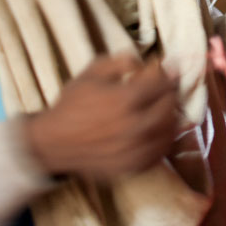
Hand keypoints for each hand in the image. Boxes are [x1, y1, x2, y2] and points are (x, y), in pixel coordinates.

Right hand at [23, 54, 178, 181]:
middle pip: (170, 106)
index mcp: (125, 99)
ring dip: (173, 115)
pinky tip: (161, 130)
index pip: (163, 84)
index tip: (172, 69)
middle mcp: (134, 125)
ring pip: (170, 130)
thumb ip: (120, 61)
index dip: (170, 74)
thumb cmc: (71, 105)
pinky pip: (161, 152)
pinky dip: (166, 139)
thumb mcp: (91, 74)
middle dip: (172, 93)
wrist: (51, 143)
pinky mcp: (132, 166)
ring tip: (168, 108)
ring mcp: (135, 148)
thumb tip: (145, 60)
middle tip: (170, 89)